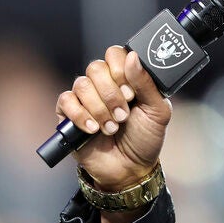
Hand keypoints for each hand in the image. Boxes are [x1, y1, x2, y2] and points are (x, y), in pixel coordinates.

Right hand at [56, 46, 171, 192]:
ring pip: (82, 85)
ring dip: (99, 109)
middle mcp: (103, 83)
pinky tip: (93, 129)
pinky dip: (80, 115)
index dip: (120, 70)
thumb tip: (133, 57)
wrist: (131, 168)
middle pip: (95, 67)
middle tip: (124, 115)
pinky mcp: (69, 114)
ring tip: (112, 128)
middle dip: (111, 94)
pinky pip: (66, 101)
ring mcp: (85, 98)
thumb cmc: (146, 138)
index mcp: (125, 77)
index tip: (132, 92)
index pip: (114, 54)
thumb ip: (147, 84)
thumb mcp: (157, 111)